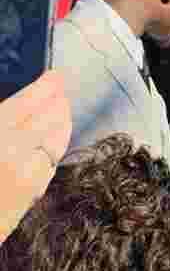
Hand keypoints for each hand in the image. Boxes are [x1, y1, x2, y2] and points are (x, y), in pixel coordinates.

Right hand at [0, 71, 71, 238]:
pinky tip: (55, 141)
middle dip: (58, 101)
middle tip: (61, 90)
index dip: (46, 86)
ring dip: (63, 122)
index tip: (55, 76)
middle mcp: (15, 152)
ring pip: (57, 141)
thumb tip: (17, 108)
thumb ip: (3, 119)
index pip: (29, 102)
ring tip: (63, 109)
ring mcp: (28, 175)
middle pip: (50, 118)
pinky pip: (52, 163)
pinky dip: (57, 146)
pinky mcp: (32, 194)